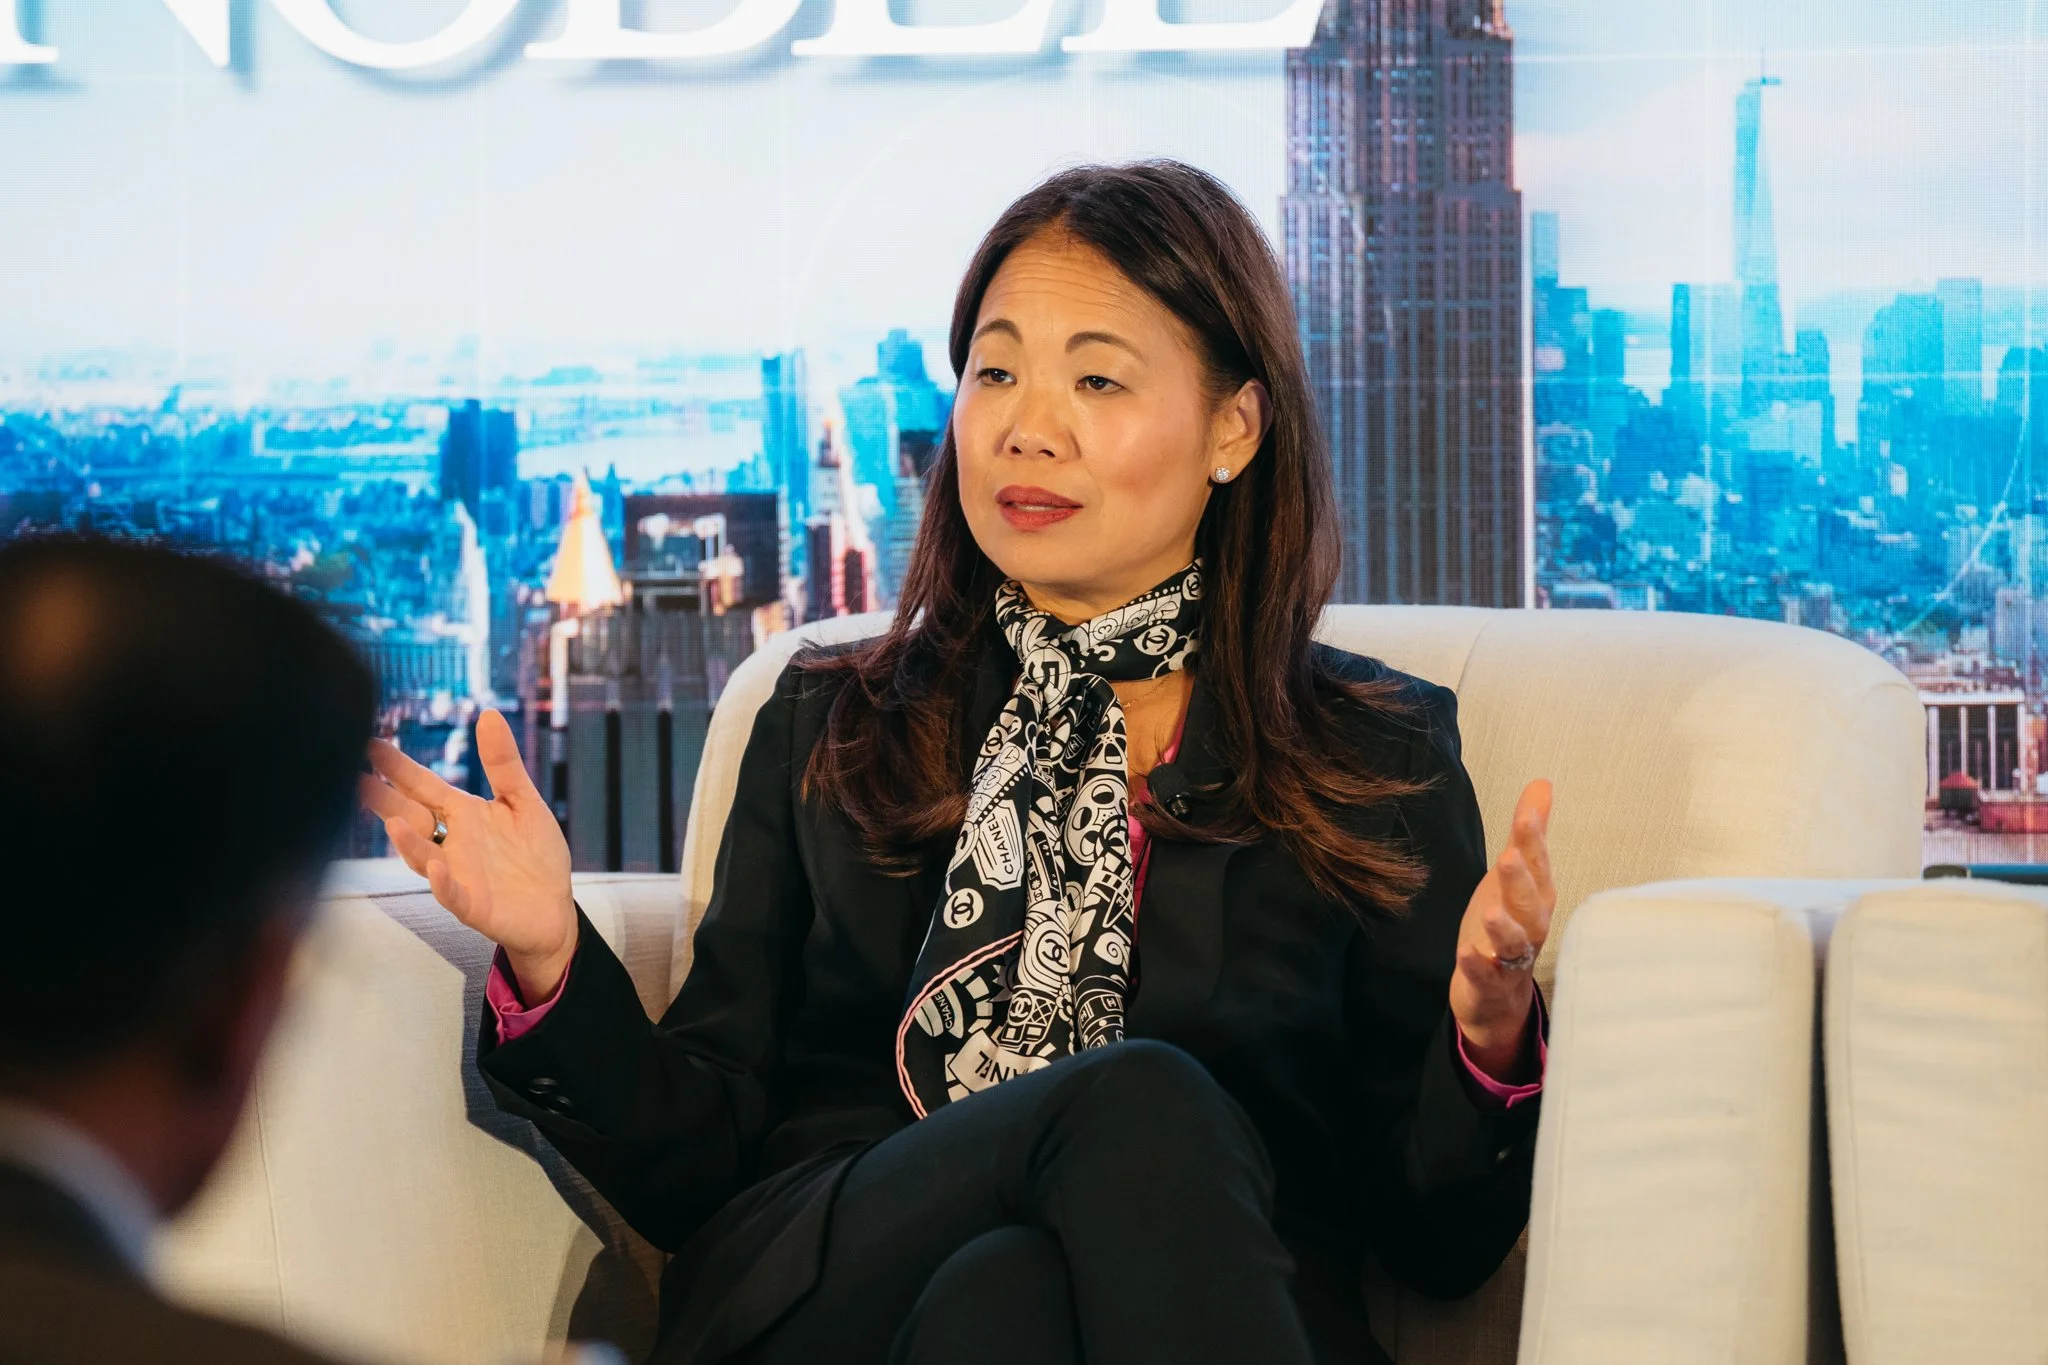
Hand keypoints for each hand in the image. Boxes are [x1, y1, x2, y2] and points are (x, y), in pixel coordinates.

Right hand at [358, 708, 577, 999]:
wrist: (553, 911)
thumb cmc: (535, 856)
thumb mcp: (523, 801)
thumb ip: (503, 762)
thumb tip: (490, 713)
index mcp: (463, 815)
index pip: (423, 787)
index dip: (399, 768)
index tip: (371, 744)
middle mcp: (452, 843)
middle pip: (410, 818)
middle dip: (384, 801)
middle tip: (354, 779)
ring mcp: (458, 875)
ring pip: (423, 858)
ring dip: (407, 842)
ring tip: (392, 823)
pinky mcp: (473, 905)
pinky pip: (452, 894)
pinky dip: (443, 882)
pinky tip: (438, 867)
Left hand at [1449, 779, 1555, 1082]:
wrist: (1496, 994)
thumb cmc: (1508, 925)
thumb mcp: (1514, 875)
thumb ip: (1527, 833)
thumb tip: (1542, 784)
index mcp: (1536, 897)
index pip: (1537, 864)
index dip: (1532, 838)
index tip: (1526, 812)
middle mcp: (1530, 927)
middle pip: (1531, 903)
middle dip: (1521, 881)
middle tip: (1508, 857)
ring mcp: (1511, 958)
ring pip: (1515, 943)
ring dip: (1505, 928)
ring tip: (1492, 911)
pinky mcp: (1490, 984)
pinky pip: (1488, 977)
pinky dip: (1479, 966)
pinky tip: (1467, 954)